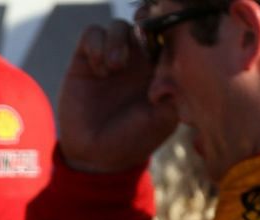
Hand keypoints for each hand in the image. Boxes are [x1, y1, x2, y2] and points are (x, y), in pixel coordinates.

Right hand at [57, 21, 177, 173]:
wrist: (96, 156)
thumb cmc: (134, 140)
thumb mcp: (162, 121)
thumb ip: (173, 94)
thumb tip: (173, 72)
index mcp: (160, 69)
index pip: (168, 37)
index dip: (168, 31)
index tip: (164, 40)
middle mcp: (137, 59)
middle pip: (143, 23)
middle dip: (144, 24)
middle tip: (142, 37)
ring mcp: (111, 57)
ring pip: (118, 26)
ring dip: (118, 40)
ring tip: (115, 67)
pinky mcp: (86, 60)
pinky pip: (93, 33)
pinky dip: (97, 44)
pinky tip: (100, 69)